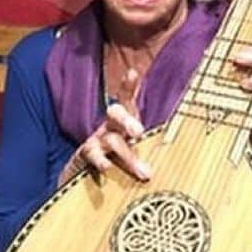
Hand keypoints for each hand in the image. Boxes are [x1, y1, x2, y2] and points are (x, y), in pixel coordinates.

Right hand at [58, 68, 150, 186]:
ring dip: (128, 156)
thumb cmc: (116, 161)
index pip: (125, 99)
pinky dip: (99, 160)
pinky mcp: (85, 156)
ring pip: (111, 141)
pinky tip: (106, 167)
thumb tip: (169, 150)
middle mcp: (107, 127)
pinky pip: (92, 154)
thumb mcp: (133, 147)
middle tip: (138, 132)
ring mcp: (95, 140)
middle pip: (115, 114)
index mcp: (121, 122)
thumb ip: (149, 144)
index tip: (133, 73)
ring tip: (145, 173)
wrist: (82, 178)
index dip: (128, 86)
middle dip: (127, 120)